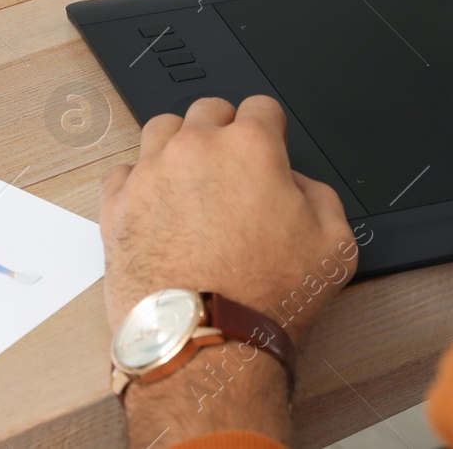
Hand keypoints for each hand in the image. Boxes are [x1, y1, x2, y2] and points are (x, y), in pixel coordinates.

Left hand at [100, 96, 357, 444]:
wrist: (208, 345)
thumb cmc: (265, 300)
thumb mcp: (335, 245)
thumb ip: (320, 195)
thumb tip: (296, 183)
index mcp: (251, 148)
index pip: (261, 106)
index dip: (269, 128)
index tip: (267, 147)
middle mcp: (196, 149)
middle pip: (208, 110)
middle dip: (223, 132)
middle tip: (230, 169)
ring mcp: (151, 174)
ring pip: (161, 129)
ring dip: (178, 147)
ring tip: (189, 182)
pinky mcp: (117, 205)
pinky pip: (123, 171)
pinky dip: (139, 182)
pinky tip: (155, 207)